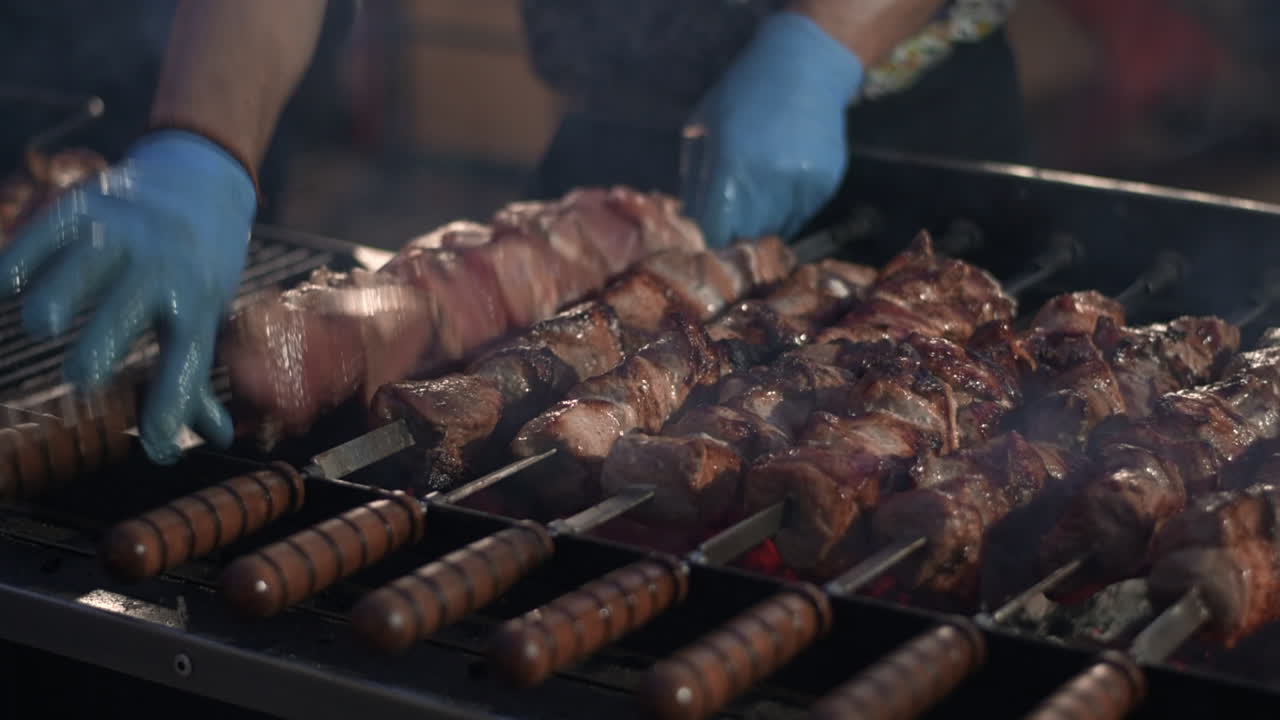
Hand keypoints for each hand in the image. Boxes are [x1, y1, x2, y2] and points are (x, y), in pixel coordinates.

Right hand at [0, 130, 255, 463]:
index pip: (189, 355)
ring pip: (92, 258)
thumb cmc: (199, 264)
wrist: (200, 177)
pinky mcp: (90, 201)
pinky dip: (26, 252)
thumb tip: (216, 436)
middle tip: (82, 377)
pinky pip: (54, 226)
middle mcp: (166, 263)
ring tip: (42, 324)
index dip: (173, 402)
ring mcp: (127, 229)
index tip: (157, 447)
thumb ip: (195, 377)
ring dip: (64, 289)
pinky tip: (3, 283)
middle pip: (136, 300)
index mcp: (197, 299)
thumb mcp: (205, 314)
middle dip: (109, 335)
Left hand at [680, 12, 864, 246]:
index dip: (710, 236)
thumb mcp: (702, 126)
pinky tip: (783, 178)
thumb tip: (690, 223)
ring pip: (776, 231)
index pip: (716, 231)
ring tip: (758, 189)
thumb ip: (693, 180)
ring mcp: (800, 183)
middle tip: (731, 215)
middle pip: (746, 237)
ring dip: (762, 222)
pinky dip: (787, 209)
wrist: (805, 66)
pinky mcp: (824, 183)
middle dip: (735, 232)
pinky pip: (800, 216)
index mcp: (730, 165)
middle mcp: (768, 180)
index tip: (708, 231)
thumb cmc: (742, 94)